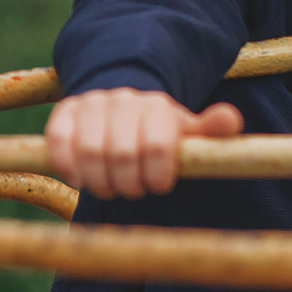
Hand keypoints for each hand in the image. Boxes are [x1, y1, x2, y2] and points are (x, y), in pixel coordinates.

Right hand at [45, 88, 244, 198]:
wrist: (122, 107)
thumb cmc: (160, 131)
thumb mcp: (189, 132)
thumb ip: (211, 130)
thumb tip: (232, 119)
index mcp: (157, 107)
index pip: (157, 146)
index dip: (157, 175)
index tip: (159, 186)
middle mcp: (122, 100)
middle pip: (122, 154)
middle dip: (129, 184)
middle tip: (134, 191)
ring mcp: (91, 105)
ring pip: (90, 153)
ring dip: (100, 182)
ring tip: (111, 188)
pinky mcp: (64, 114)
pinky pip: (59, 144)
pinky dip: (69, 168)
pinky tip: (81, 179)